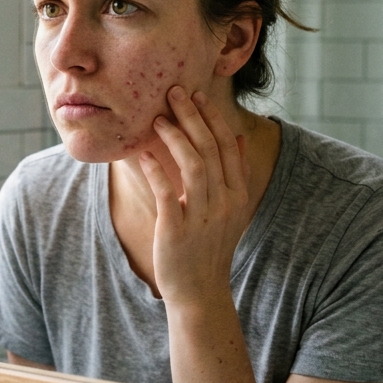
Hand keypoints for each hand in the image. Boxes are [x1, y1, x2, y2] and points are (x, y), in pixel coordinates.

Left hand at [138, 87, 251, 306]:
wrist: (200, 290)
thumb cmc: (210, 246)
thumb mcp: (231, 209)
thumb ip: (235, 174)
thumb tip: (238, 137)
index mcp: (237, 194)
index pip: (227, 146)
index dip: (212, 117)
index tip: (197, 94)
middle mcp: (225, 203)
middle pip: (211, 149)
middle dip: (193, 117)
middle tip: (175, 92)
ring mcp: (203, 217)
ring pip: (194, 167)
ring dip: (176, 138)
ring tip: (159, 118)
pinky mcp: (178, 231)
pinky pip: (167, 193)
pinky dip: (156, 170)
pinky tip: (144, 154)